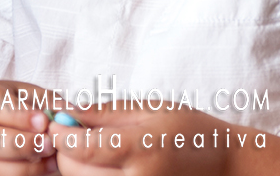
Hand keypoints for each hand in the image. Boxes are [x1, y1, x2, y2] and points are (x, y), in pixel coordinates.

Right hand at [0, 80, 58, 174]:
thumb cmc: (14, 108)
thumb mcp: (29, 96)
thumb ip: (48, 102)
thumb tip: (70, 112)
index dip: (20, 116)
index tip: (44, 121)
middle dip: (22, 145)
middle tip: (49, 144)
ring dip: (26, 168)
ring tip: (52, 161)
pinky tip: (44, 170)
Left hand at [48, 104, 262, 175]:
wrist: (223, 167)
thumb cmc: (189, 131)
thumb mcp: (150, 109)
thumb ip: (106, 113)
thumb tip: (69, 111)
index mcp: (140, 150)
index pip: (82, 148)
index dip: (61, 133)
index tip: (55, 120)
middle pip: (74, 172)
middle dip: (64, 151)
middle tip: (71, 131)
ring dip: (75, 167)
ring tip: (89, 146)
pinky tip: (100, 164)